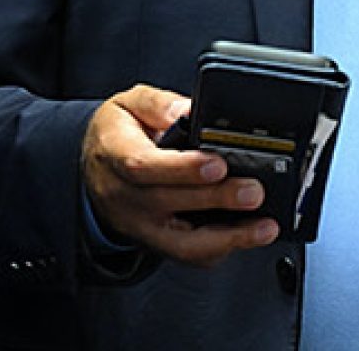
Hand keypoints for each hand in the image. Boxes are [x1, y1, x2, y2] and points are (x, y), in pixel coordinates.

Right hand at [80, 84, 277, 266]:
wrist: (95, 167)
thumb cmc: (117, 134)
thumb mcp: (129, 104)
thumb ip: (158, 104)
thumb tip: (187, 110)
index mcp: (115, 154)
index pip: (144, 167)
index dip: (183, 168)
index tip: (218, 164)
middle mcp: (125, 196)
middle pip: (169, 204)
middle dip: (217, 200)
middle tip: (253, 191)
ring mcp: (140, 225)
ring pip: (181, 244)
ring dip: (227, 238)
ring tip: (263, 227)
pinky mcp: (155, 242)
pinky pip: (188, 255)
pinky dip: (221, 249)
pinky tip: (247, 237)